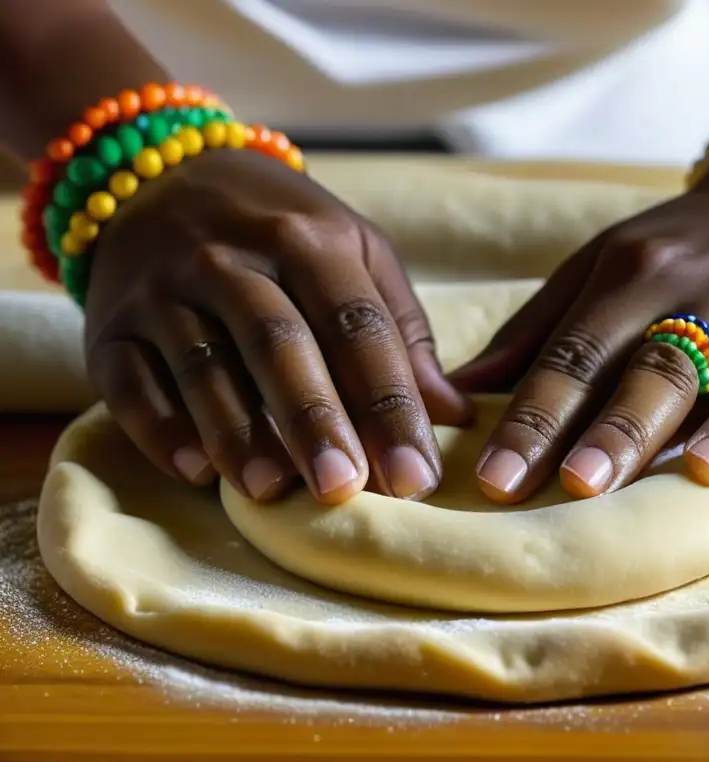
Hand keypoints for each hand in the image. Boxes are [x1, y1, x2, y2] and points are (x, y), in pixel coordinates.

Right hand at [84, 149, 470, 504]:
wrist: (161, 176)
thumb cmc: (282, 231)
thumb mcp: (354, 250)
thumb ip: (400, 329)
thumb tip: (451, 414)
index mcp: (309, 239)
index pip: (358, 328)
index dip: (390, 404)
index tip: (416, 476)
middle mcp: (232, 259)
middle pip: (280, 345)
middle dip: (314, 420)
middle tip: (345, 489)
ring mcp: (164, 289)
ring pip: (203, 366)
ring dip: (237, 432)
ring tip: (273, 490)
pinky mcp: (110, 325)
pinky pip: (130, 380)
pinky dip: (160, 428)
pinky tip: (196, 471)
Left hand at [450, 140, 708, 501]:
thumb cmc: (680, 253)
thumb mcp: (603, 265)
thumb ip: (535, 330)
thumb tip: (454, 394)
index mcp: (640, 268)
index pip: (579, 351)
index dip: (536, 415)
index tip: (495, 478)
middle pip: (662, 367)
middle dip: (620, 428)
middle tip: (578, 486)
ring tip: (694, 474)